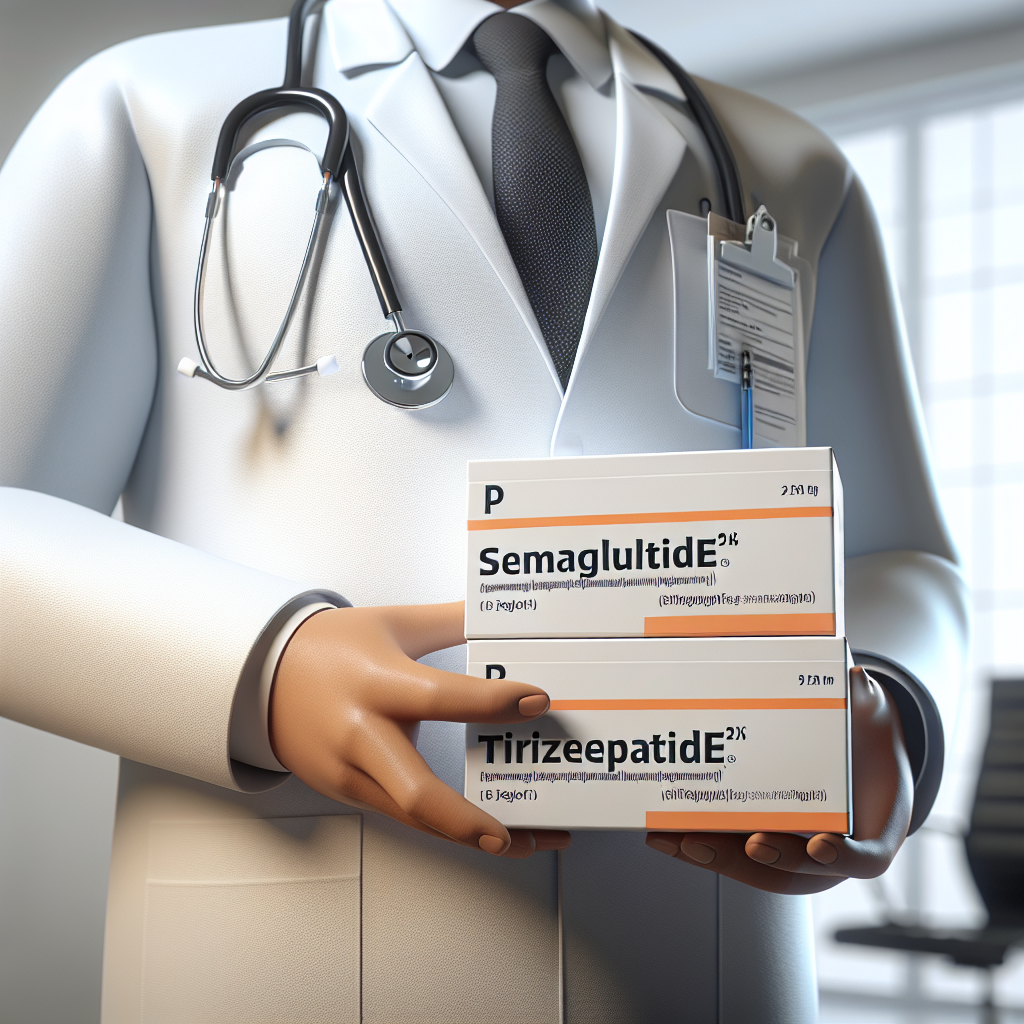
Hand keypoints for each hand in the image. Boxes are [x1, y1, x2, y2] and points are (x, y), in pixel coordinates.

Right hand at [269, 601, 570, 858]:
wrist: (261, 675)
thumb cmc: (329, 647)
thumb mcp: (393, 623)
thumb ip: (451, 618)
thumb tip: (498, 607)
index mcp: (377, 683)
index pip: (440, 697)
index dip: (491, 701)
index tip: (536, 700)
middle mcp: (362, 735)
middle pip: (415, 791)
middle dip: (464, 820)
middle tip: (510, 833)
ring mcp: (352, 772)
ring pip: (412, 816)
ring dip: (466, 835)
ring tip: (525, 840)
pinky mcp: (349, 792)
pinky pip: (403, 814)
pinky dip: (444, 826)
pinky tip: (484, 830)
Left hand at [645, 667, 912, 893]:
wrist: (857, 763)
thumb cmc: (865, 747)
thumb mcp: (873, 720)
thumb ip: (866, 700)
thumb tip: (856, 677)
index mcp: (872, 832)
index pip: (865, 857)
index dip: (843, 855)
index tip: (820, 844)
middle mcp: (831, 855)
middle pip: (797, 872)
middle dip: (766, 858)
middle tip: (746, 843)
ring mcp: (794, 858)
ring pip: (757, 870)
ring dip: (717, 858)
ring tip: (681, 841)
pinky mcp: (761, 847)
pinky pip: (733, 854)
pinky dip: (703, 847)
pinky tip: (671, 836)